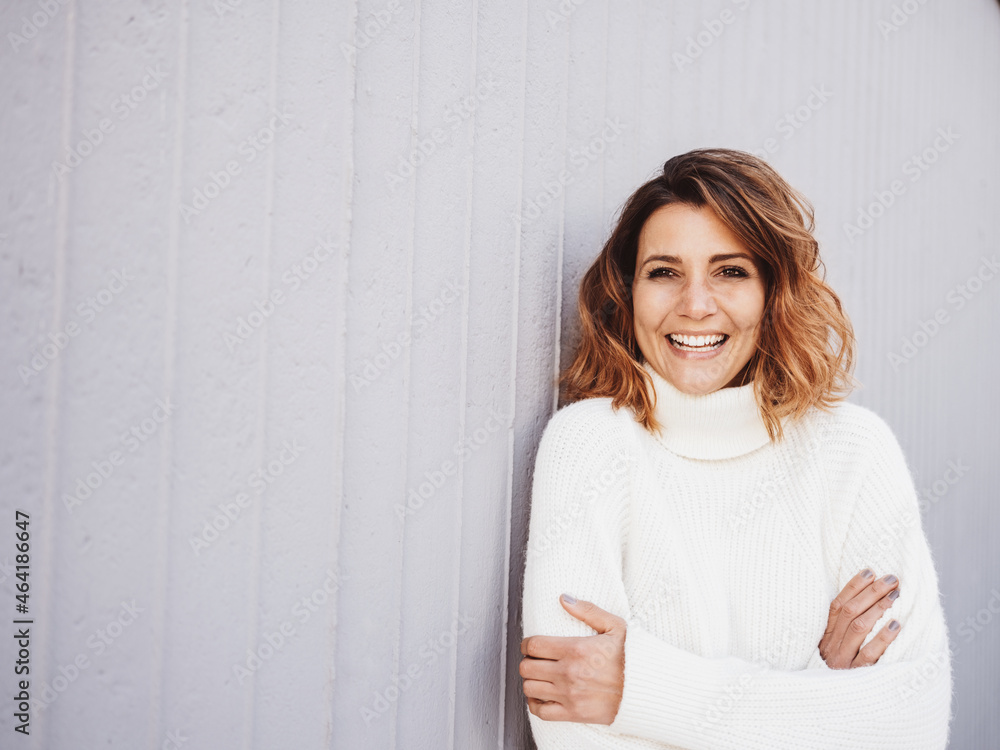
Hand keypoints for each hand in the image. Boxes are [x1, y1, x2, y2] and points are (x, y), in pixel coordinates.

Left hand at [520, 594, 626, 723]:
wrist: (647, 690)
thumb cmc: (632, 657)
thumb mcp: (615, 626)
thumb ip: (587, 610)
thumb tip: (564, 598)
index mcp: (576, 649)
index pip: (534, 645)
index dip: (527, 644)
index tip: (530, 645)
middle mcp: (569, 673)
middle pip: (527, 667)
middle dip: (527, 661)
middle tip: (535, 660)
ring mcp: (570, 695)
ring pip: (530, 688)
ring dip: (530, 681)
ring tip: (539, 676)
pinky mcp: (574, 713)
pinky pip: (541, 711)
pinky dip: (535, 703)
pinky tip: (541, 695)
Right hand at [819, 568, 901, 668]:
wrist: (831, 705)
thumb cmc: (837, 672)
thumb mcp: (834, 649)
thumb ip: (843, 629)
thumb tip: (867, 598)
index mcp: (823, 636)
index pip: (837, 605)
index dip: (853, 586)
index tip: (870, 570)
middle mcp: (830, 646)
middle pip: (850, 612)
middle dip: (871, 592)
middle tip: (891, 579)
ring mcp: (842, 661)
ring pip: (858, 628)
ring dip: (878, 608)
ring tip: (895, 595)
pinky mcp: (856, 675)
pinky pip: (870, 653)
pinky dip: (883, 637)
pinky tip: (896, 624)